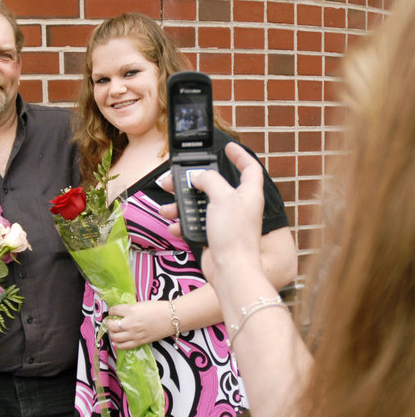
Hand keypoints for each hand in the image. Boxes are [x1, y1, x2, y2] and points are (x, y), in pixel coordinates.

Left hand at [108, 301, 173, 349]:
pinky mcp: (139, 342)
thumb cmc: (158, 309)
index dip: (111, 311)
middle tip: (111, 322)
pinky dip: (117, 344)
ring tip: (114, 331)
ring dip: (112, 334)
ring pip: (115, 337)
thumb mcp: (141, 304)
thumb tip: (121, 313)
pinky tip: (116, 341)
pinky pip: (123, 346)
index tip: (113, 312)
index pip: (114, 310)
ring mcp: (134, 334)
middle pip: (112, 326)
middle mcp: (130, 323)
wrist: (172, 318)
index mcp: (131, 311)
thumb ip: (130, 309)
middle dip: (109, 323)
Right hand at [160, 142, 265, 282]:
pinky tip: (175, 226)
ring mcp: (224, 221)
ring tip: (167, 207)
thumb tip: (198, 177)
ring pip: (199, 205)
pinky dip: (183, 224)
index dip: (240, 155)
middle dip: (193, 182)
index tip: (228, 147)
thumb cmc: (234, 234)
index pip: (249, 167)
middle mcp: (237, 206)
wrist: (230, 269)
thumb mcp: (222, 197)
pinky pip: (194, 224)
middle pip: (214, 185)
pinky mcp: (213, 236)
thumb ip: (209, 180)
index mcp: (248, 193)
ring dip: (181, 205)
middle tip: (176, 178)